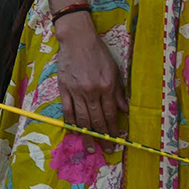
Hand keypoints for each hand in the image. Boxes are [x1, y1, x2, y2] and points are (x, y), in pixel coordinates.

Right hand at [51, 13, 125, 137]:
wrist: (77, 39)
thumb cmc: (98, 52)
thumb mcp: (114, 70)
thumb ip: (119, 91)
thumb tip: (125, 110)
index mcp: (106, 86)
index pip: (111, 113)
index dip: (114, 129)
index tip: (118, 140)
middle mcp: (92, 91)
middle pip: (97, 120)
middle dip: (103, 137)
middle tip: (107, 150)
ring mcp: (76, 91)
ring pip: (82, 119)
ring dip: (87, 135)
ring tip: (90, 148)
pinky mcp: (64, 89)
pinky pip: (67, 110)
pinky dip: (71, 122)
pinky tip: (75, 131)